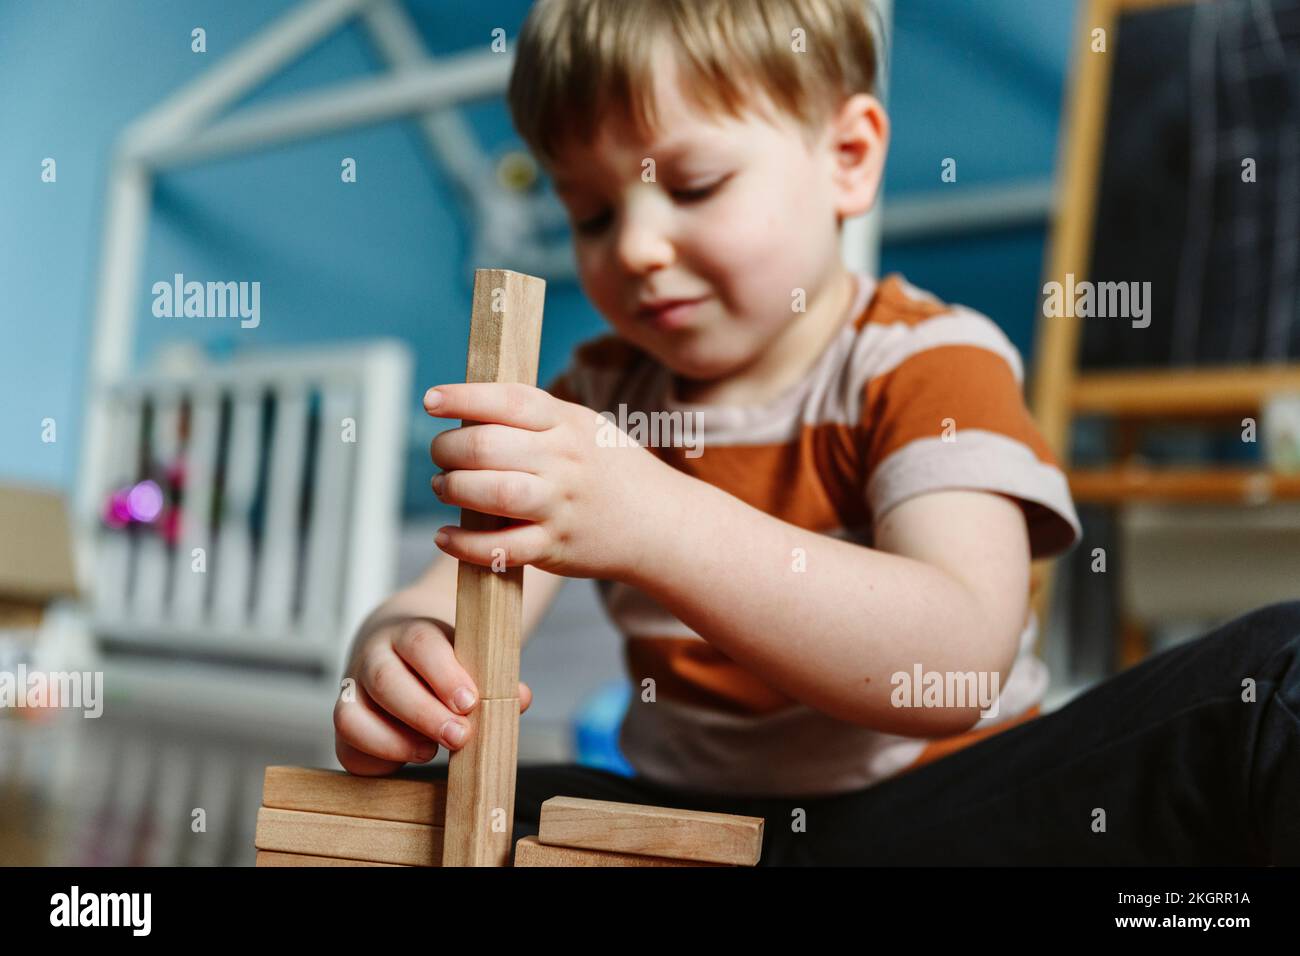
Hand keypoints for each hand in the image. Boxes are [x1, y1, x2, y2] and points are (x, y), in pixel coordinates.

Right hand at [334, 616, 532, 774]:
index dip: (444, 675)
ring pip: (351, 715)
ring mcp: (352, 691)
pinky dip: (376, 760)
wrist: (399, 647)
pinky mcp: (346, 724)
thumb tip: (521, 698)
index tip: (471, 702)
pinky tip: (407, 760)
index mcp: (409, 632)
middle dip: (424, 714)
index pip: (420, 643)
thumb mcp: (469, 656)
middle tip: (460, 737)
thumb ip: (496, 677)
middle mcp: (374, 657)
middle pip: (386, 680)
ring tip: (429, 752)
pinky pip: (347, 748)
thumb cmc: (444, 659)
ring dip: (392, 741)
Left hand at [423, 382, 677, 579]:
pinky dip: (464, 544)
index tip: (432, 401)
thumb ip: (535, 419)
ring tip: (444, 486)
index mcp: (568, 423)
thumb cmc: (611, 470)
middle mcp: (564, 461)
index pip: (508, 400)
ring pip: (492, 493)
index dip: (462, 397)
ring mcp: (560, 505)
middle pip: (488, 446)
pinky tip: (446, 535)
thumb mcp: (584, 428)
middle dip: (448, 449)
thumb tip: (468, 412)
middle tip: (441, 455)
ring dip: (453, 488)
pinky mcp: (555, 547)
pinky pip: (500, 548)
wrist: (662, 523)